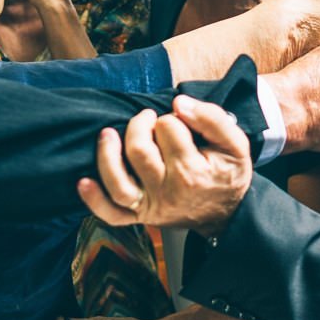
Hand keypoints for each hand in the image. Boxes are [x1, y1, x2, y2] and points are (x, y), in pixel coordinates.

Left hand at [79, 94, 250, 234]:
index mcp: (193, 172)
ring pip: (118, 182)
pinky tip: (83, 181)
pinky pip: (110, 213)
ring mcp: (150, 206)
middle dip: (140, 125)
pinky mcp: (139, 216)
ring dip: (107, 153)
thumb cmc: (227, 174)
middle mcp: (168, 192)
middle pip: (139, 150)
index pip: (168, 129)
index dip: (171, 118)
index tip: (181, 124)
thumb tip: (179, 103)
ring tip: (109, 133)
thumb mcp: (235, 144)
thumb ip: (212, 118)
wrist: (226, 214)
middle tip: (150, 120)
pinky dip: (94, 200)